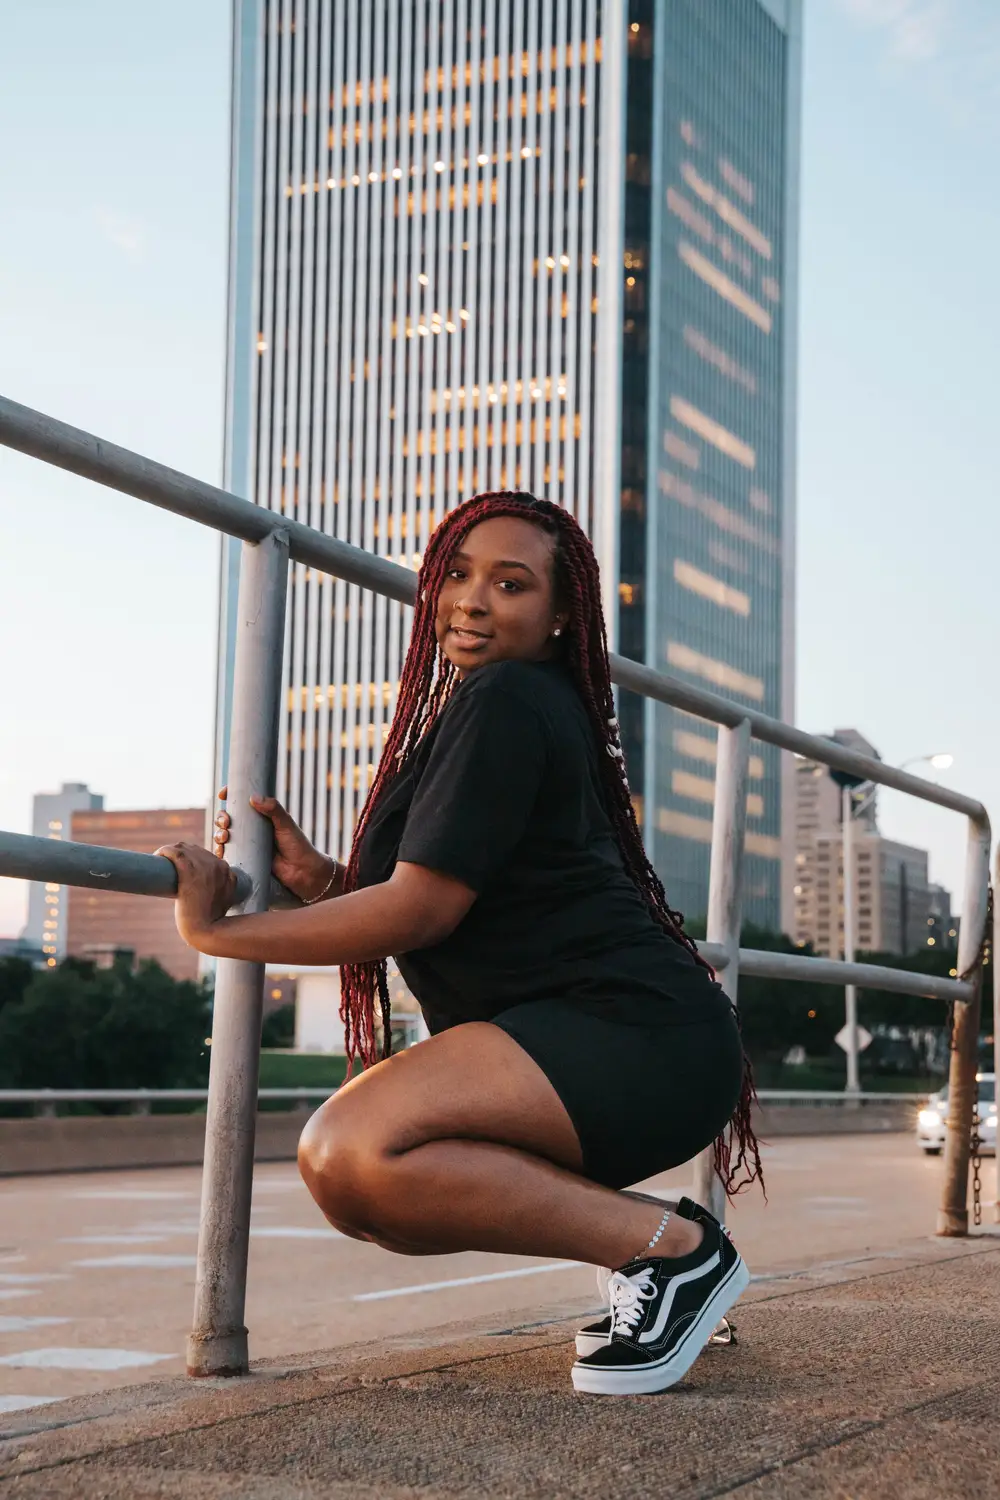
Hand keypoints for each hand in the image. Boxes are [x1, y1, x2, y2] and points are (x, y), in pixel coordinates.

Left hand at [156, 841, 238, 947]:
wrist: (208, 931)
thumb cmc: (211, 921)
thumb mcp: (223, 900)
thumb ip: (220, 890)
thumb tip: (207, 889)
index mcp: (226, 871)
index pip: (204, 855)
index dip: (189, 858)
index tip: (178, 867)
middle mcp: (218, 865)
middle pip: (193, 849)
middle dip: (178, 853)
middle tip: (166, 865)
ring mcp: (205, 867)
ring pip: (183, 847)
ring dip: (169, 851)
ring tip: (159, 861)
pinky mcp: (190, 872)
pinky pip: (175, 853)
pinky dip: (164, 851)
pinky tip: (157, 856)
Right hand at [213, 785, 335, 902]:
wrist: (303, 872)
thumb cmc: (298, 846)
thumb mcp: (286, 824)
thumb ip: (274, 809)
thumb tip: (253, 797)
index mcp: (262, 817)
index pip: (242, 803)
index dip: (230, 796)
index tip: (223, 795)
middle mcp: (252, 830)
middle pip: (229, 819)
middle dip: (222, 817)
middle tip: (226, 821)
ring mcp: (248, 845)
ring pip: (225, 836)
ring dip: (219, 834)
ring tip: (225, 837)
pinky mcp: (245, 860)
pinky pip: (228, 854)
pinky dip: (220, 851)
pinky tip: (221, 850)